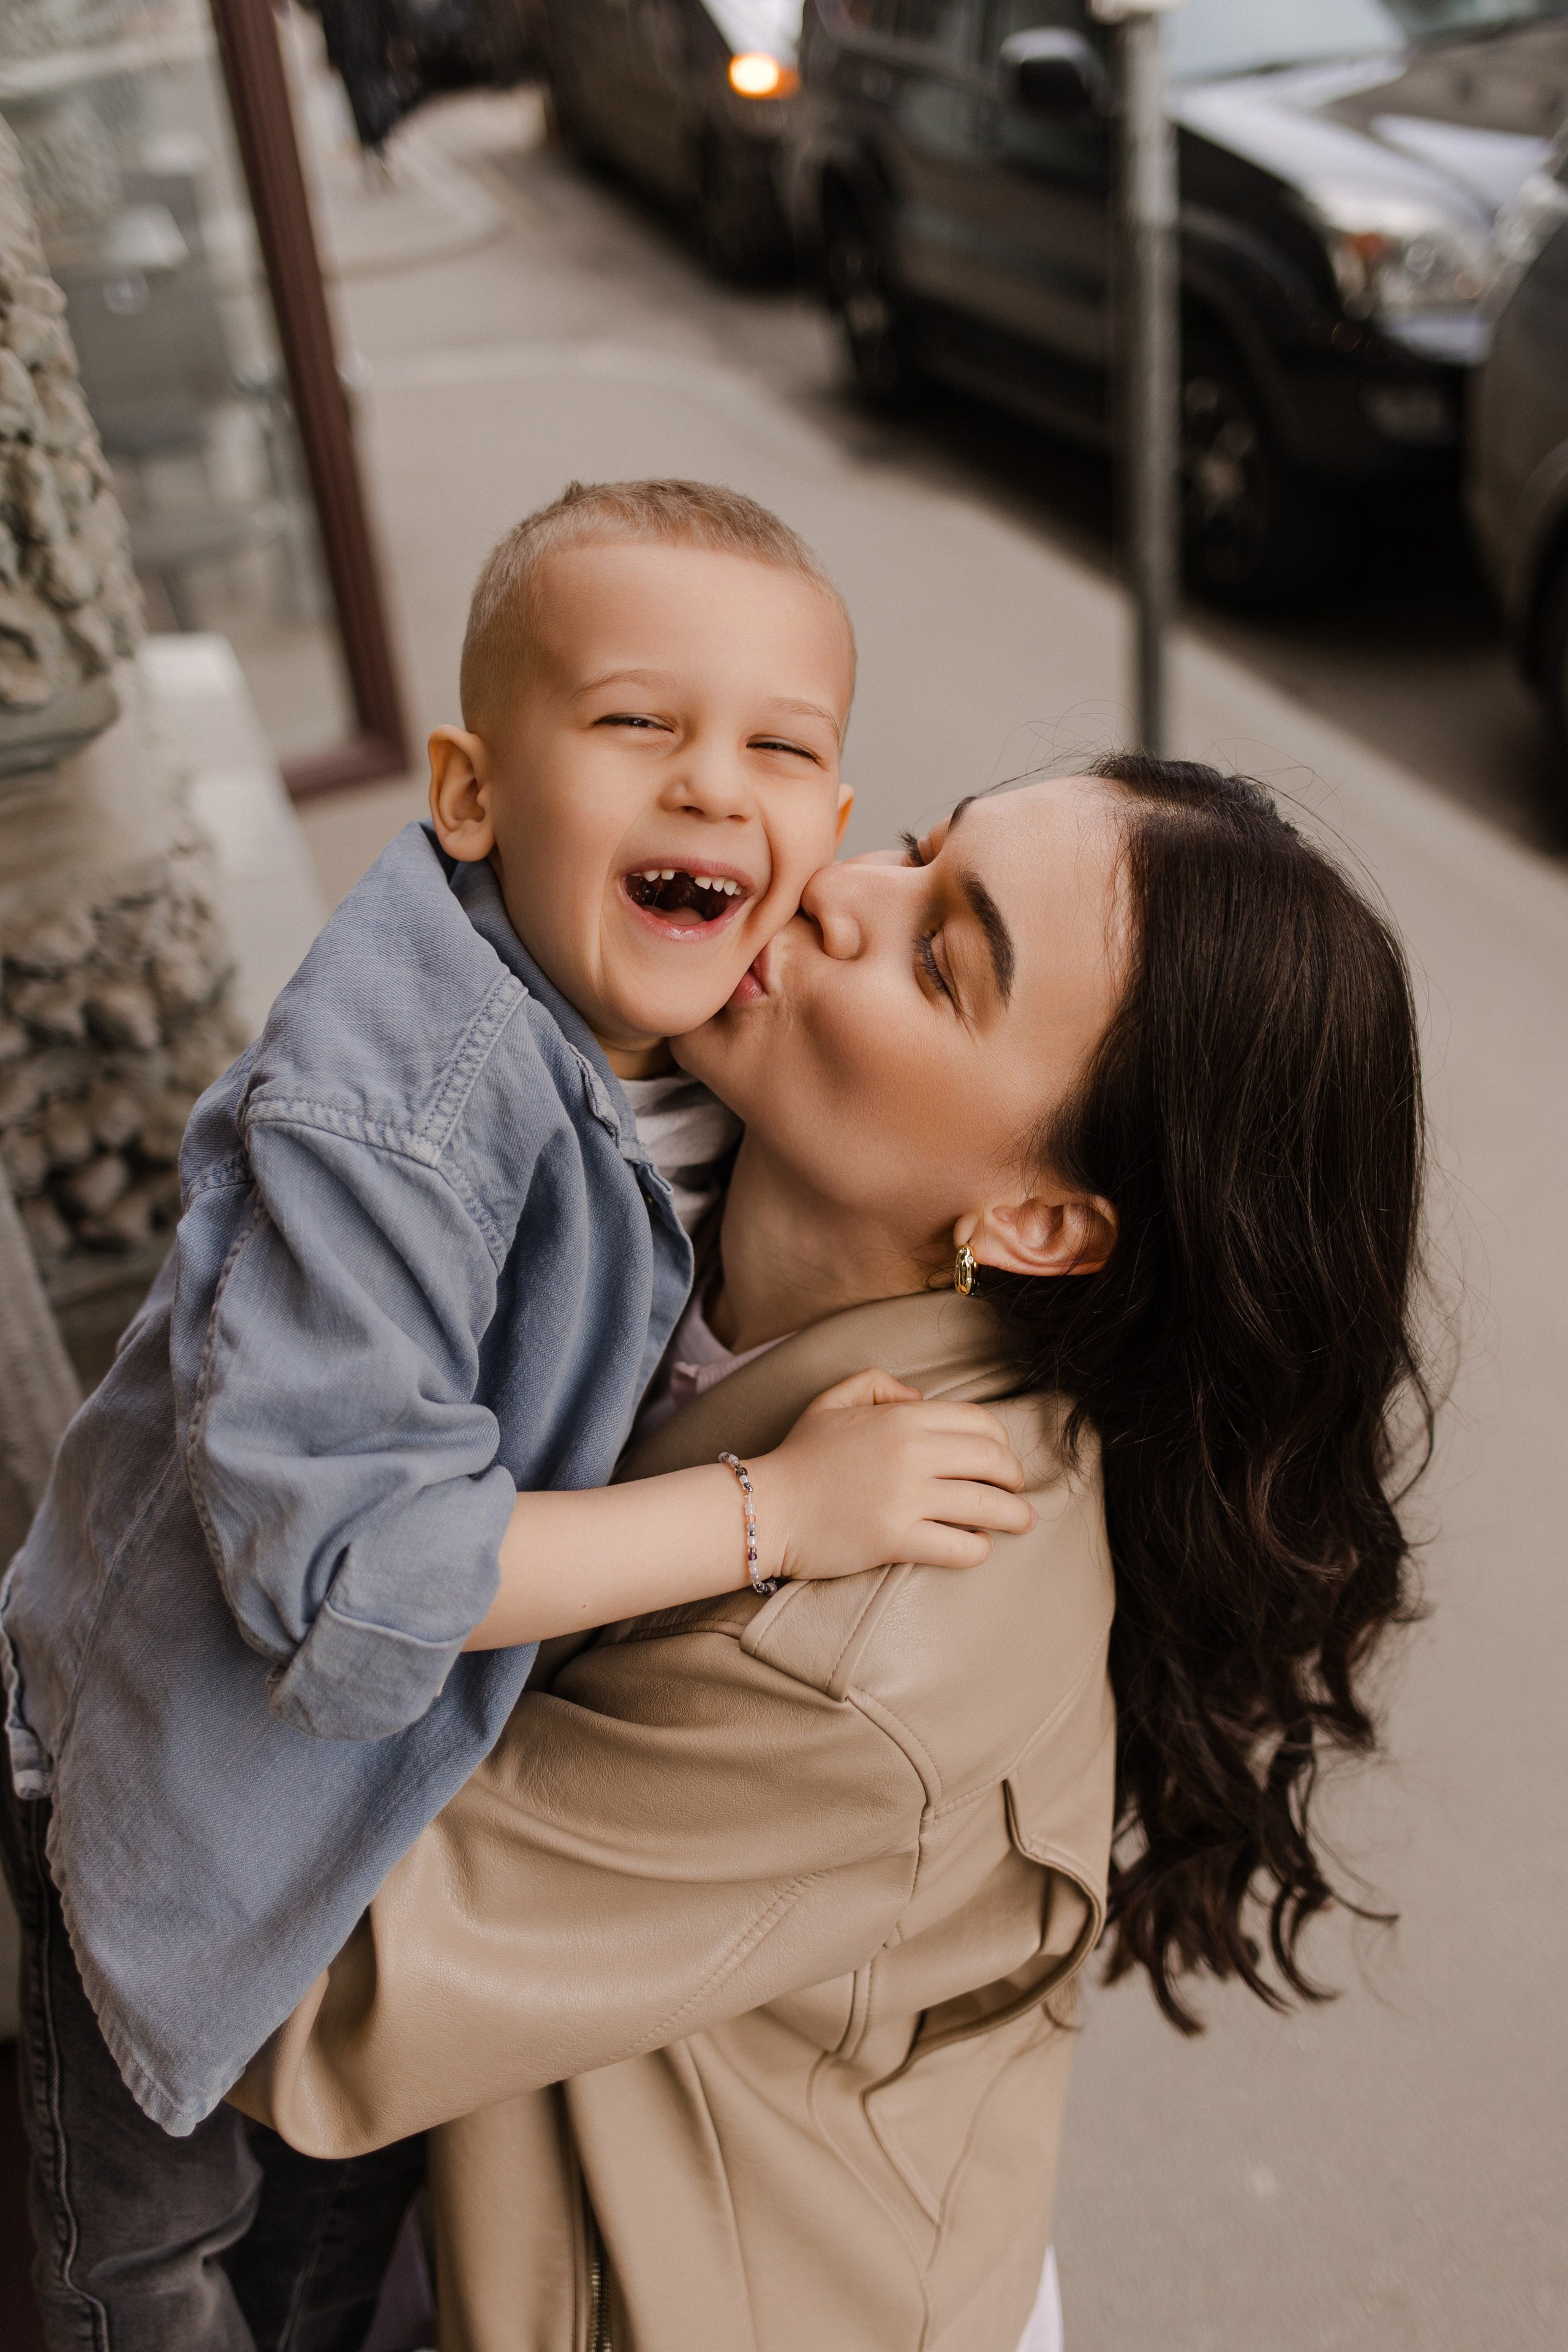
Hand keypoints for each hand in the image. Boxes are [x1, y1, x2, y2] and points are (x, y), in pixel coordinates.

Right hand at [745, 1369, 1034, 1583]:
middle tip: (1016, 1491)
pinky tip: (977, 1546)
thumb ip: (880, 1384)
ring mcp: (904, 1497)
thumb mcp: (833, 1400)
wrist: (764, 1508)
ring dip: (1015, 1515)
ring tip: (1021, 1522)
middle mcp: (910, 1452)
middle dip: (1015, 1477)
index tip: (1001, 1459)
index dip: (1001, 1441)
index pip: (978, 1423)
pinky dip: (979, 1548)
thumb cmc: (799, 1456)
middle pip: (993, 1461)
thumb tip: (923, 1397)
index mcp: (901, 1417)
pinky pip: (960, 1546)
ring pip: (988, 1505)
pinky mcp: (895, 1539)